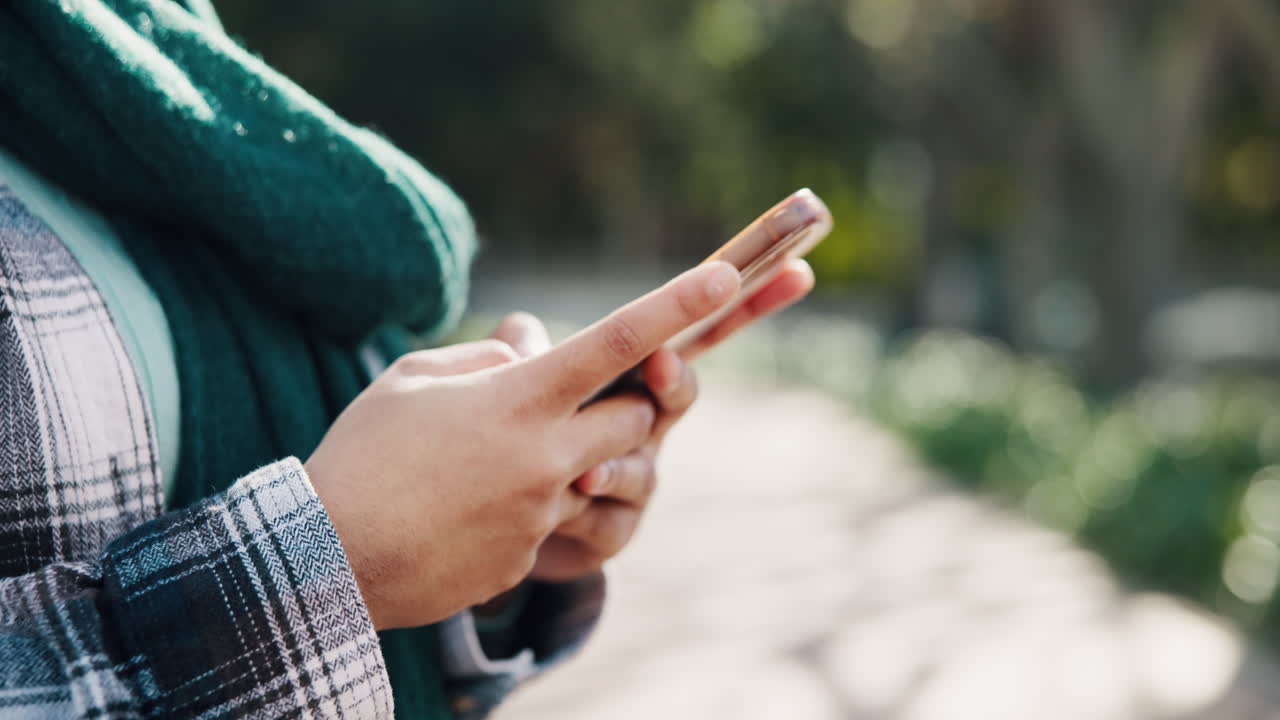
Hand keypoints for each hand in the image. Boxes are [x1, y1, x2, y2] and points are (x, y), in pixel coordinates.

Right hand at [305, 262, 740, 630]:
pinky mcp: (527, 558)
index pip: (614, 342)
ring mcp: (540, 513)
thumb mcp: (411, 379)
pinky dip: (525, 506)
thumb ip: (485, 359)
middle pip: (635, 421)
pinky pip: (555, 522)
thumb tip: (530, 353)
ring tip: (489, 464)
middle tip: (580, 399)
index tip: (722, 275)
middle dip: (626, 406)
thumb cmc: (362, 455)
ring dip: (570, 460)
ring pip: (599, 476)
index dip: (674, 304)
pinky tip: (463, 510)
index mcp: (518, 400)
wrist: (329, 562)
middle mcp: (545, 457)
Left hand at [491, 259, 814, 581]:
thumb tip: (521, 334)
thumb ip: (522, 353)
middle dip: (673, 381)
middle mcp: (646, 424)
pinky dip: (583, 512)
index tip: (778, 272)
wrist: (495, 525)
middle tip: (657, 365)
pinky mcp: (614, 531)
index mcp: (632, 376)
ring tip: (585, 472)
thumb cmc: (514, 439)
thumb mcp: (515, 386)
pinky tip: (564, 507)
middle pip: (681, 394)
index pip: (693, 331)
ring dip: (614, 466)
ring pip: (643, 466)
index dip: (743, 301)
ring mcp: (637, 479)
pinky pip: (610, 520)